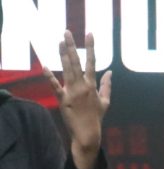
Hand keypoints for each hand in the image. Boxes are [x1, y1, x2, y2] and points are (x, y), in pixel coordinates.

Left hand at [43, 30, 111, 168]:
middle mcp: (82, 87)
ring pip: (67, 70)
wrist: (88, 134)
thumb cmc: (96, 118)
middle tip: (67, 32)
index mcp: (92, 86)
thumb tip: (110, 73)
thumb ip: (107, 86)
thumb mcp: (105, 102)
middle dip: (72, 46)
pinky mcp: (63, 100)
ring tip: (60, 42)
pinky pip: (55, 86)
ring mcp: (72, 92)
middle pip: (76, 62)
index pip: (92, 63)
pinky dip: (50, 77)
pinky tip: (45, 66)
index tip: (89, 34)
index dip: (91, 47)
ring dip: (63, 55)